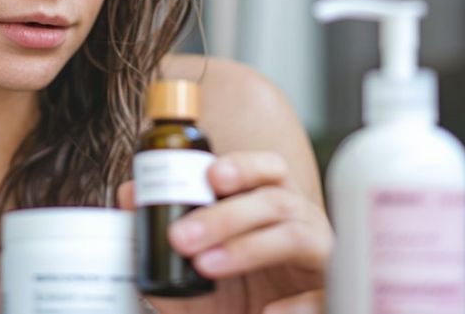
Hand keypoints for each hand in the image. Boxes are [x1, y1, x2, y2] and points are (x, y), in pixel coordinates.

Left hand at [118, 151, 331, 313]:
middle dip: (225, 215)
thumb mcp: (197, 273)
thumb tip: (129, 196)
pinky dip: (296, 306)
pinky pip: (323, 295)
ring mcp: (323, 258)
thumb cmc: (242, 294)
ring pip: (293, 236)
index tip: (209, 175)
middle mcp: (303, 223)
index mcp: (274, 206)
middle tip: (181, 237)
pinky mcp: (335, 295)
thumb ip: (163, 239)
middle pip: (274, 200)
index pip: (268, 170)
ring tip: (207, 266)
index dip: (243, 166)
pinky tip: (268, 313)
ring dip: (247, 248)